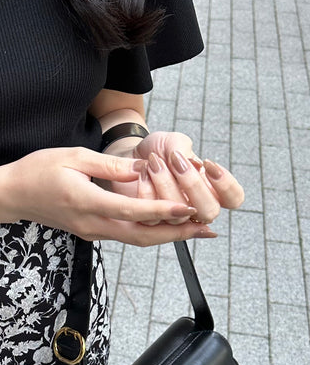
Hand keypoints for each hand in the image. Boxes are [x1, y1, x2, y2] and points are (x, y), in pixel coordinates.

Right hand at [7, 147, 217, 246]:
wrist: (12, 194)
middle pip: (141, 236)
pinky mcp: (91, 231)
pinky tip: (167, 225)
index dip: (163, 212)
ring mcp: (91, 231)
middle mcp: (92, 224)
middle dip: (177, 234)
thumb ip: (110, 165)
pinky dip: (150, 232)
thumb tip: (143, 169)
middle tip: (207, 230)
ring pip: (136, 239)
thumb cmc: (39, 169)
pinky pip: (126, 234)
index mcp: (87, 202)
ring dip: (167, 236)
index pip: (132, 211)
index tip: (189, 209)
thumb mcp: (74, 157)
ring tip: (196, 230)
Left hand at [108, 131, 243, 224]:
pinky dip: (147, 190)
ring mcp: (174, 218)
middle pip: (209, 212)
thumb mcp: (175, 142)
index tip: (208, 163)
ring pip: (179, 216)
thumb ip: (185, 150)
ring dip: (166, 184)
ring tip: (154, 162)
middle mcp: (197, 207)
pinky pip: (153, 216)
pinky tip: (143, 172)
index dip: (226, 184)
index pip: (234, 199)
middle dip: (193, 185)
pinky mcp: (151, 222)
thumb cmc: (158, 151)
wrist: (129, 156)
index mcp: (212, 190)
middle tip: (177, 162)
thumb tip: (193, 167)